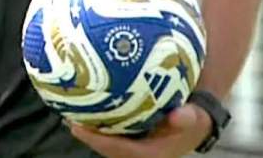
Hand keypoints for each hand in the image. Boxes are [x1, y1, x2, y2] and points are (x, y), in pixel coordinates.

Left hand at [69, 104, 210, 157]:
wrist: (194, 122)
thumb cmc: (192, 119)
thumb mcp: (194, 117)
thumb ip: (186, 118)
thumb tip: (180, 115)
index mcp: (151, 153)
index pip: (119, 149)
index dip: (98, 140)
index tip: (79, 127)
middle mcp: (138, 154)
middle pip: (106, 148)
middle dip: (87, 135)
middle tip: (68, 117)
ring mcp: (132, 148)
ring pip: (105, 142)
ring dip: (88, 130)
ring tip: (70, 112)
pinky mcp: (129, 139)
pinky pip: (108, 134)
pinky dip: (96, 124)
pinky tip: (82, 109)